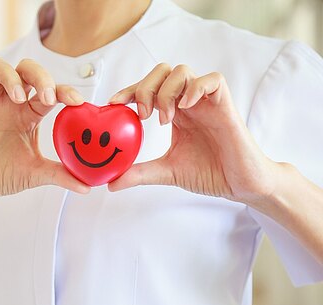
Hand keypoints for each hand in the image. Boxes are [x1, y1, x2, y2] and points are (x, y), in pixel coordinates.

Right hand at [0, 58, 89, 207]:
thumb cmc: (2, 176)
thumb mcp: (36, 174)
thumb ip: (61, 175)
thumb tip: (88, 187)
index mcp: (29, 114)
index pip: (50, 91)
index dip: (65, 90)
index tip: (77, 102)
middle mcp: (9, 102)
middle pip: (26, 70)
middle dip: (40, 76)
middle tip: (47, 96)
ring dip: (10, 76)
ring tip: (18, 98)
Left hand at [108, 63, 277, 204]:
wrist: (240, 184)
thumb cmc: (209, 173)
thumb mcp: (166, 171)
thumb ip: (139, 173)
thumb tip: (111, 183)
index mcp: (174, 113)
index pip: (147, 88)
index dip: (128, 90)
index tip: (113, 104)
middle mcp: (188, 103)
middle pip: (162, 71)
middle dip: (146, 87)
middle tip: (143, 115)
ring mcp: (206, 102)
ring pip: (183, 71)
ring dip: (167, 91)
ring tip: (164, 119)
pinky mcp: (225, 105)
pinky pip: (213, 80)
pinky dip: (195, 88)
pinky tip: (184, 108)